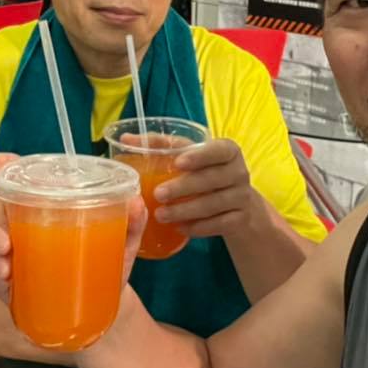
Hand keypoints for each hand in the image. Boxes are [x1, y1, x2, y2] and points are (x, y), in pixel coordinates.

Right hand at [0, 154, 146, 302]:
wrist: (98, 306)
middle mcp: (21, 215)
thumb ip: (132, 223)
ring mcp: (5, 242)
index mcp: (49, 199)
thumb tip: (136, 203)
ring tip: (5, 275)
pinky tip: (0, 283)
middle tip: (5, 248)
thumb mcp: (124, 244)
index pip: (17, 172)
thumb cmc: (108, 264)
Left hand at [153, 139, 267, 238]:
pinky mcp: (240, 219)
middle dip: (184, 187)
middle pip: (212, 179)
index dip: (199, 156)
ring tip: (161, 215)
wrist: (238, 203)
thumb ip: (161, 145)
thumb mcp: (191, 156)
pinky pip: (219, 224)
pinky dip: (198, 227)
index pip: (219, 150)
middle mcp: (239, 172)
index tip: (177, 163)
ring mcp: (242, 197)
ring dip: (186, 210)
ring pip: (214, 204)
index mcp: (228, 151)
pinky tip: (179, 228)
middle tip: (158, 194)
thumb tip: (125, 139)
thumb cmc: (205, 171)